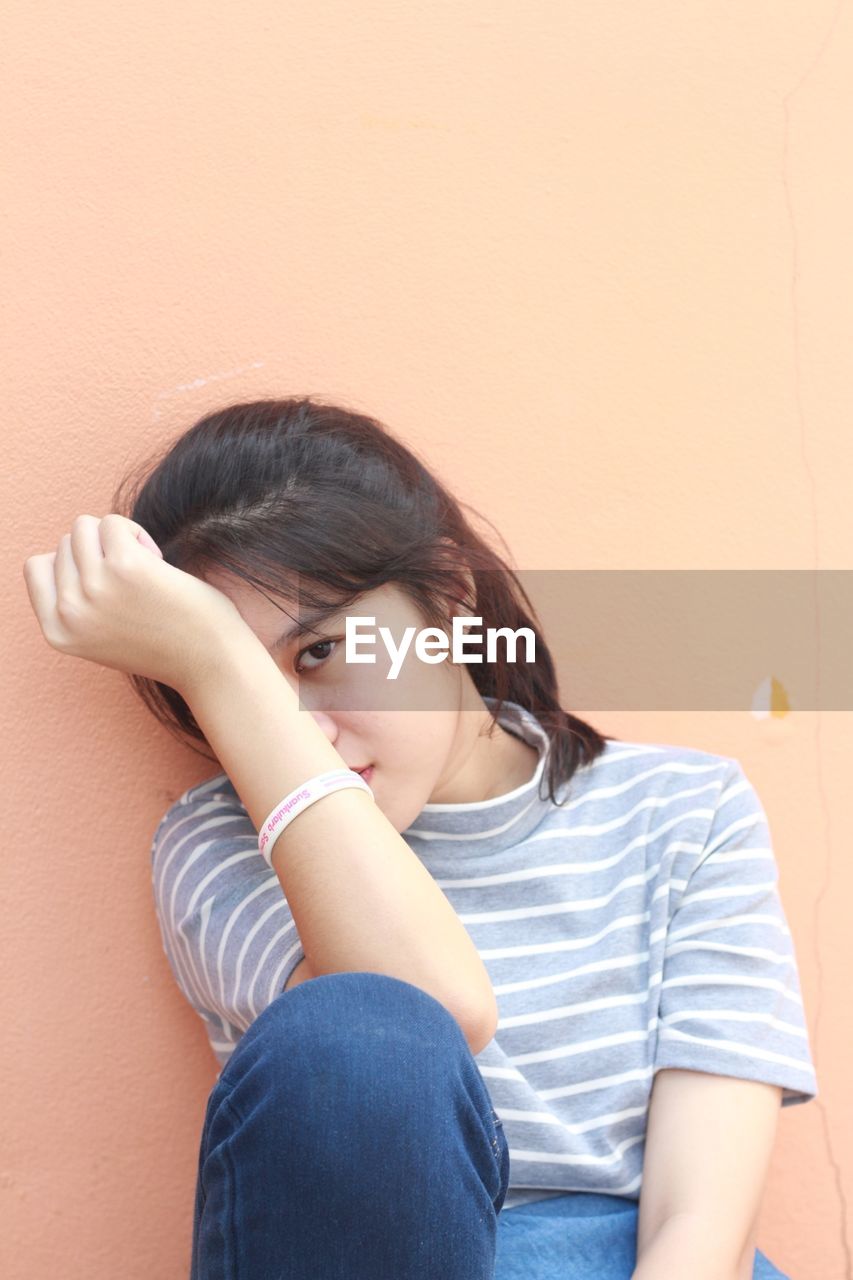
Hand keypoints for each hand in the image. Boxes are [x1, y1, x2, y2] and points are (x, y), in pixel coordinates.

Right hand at [22, 513, 249, 692]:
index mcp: (58, 632)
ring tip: (143, 566)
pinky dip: (135, 533)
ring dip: (116, 537)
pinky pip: (114, 522)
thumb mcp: (100, 635)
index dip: (70, 563)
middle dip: (99, 550)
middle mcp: (69, 612)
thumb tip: (64, 550)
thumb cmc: (162, 642)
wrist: (208, 661)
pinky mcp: (124, 565)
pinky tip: (158, 561)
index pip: (37, 568)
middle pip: (65, 544)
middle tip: (132, 581)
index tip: (103, 579)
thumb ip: (76, 603)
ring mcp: (93, 588)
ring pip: (85, 526)